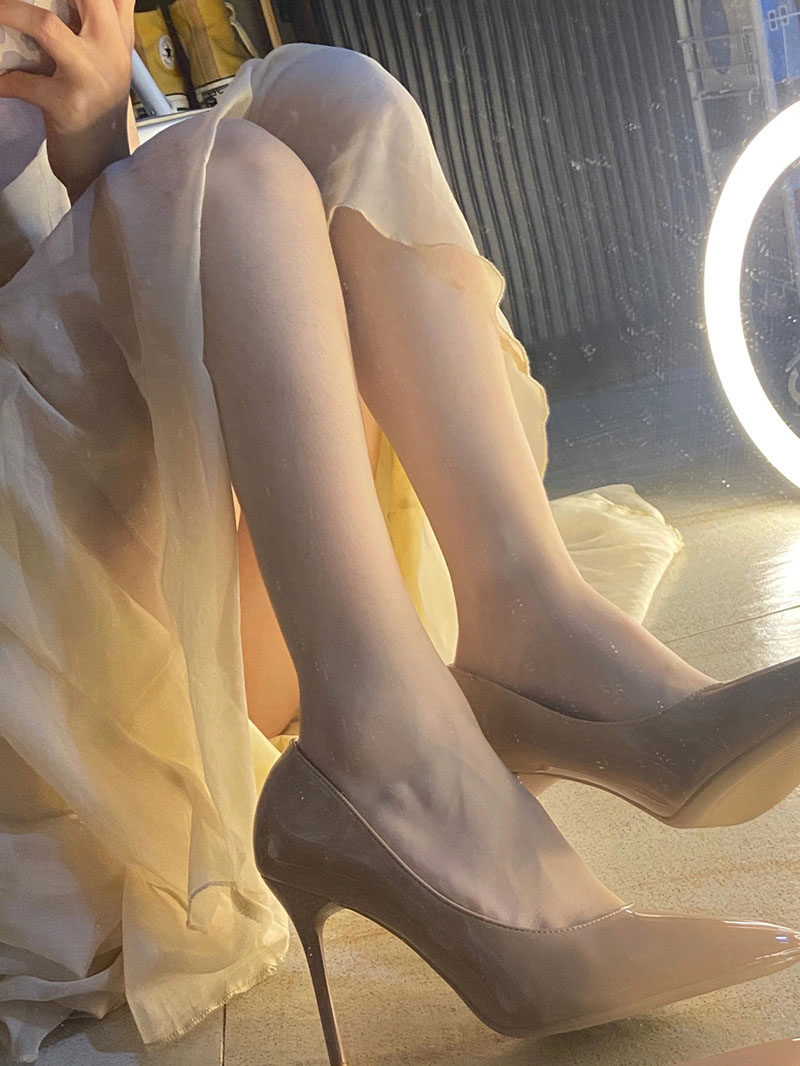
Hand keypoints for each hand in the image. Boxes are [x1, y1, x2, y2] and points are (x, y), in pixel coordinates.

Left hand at [0, 0, 136, 199]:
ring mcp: (89, 79)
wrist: (103, 167)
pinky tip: (0, 84)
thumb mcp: (111, 65)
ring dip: (10, 12)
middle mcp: (110, 54)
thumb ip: (110, 26)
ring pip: (46, 26)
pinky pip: (22, 83)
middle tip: (15, 0)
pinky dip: (4, 81)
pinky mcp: (67, 106)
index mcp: (119, 41)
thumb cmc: (100, 113)